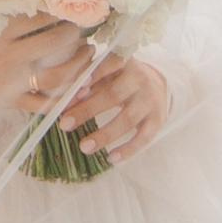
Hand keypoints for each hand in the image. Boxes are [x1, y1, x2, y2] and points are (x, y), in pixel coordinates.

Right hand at [0, 16, 96, 125]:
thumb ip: (2, 15)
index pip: (37, 17)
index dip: (58, 10)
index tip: (69, 5)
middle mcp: (10, 57)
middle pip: (53, 42)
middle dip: (73, 33)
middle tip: (81, 28)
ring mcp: (13, 82)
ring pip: (57, 76)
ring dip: (78, 64)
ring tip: (88, 53)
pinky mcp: (13, 102)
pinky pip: (45, 104)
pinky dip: (65, 99)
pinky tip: (79, 88)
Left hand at [55, 46, 170, 164]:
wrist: (157, 85)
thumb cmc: (120, 79)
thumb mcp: (107, 74)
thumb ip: (87, 84)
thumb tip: (63, 102)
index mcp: (124, 63)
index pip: (108, 65)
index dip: (92, 76)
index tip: (74, 90)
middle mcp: (140, 79)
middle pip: (113, 95)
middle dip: (87, 110)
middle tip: (64, 125)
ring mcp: (151, 100)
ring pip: (128, 119)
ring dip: (105, 134)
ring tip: (84, 147)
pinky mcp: (158, 119)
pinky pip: (144, 137)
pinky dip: (128, 149)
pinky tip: (111, 158)